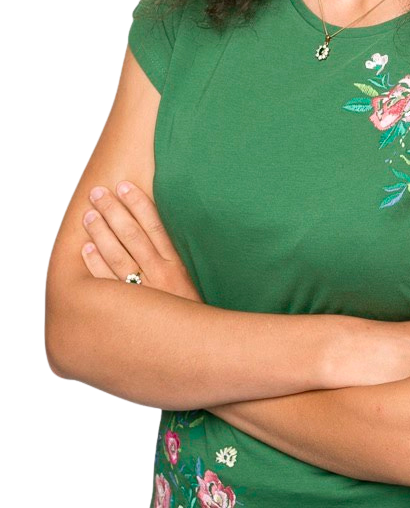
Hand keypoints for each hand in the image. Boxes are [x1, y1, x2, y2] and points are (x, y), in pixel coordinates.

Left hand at [81, 181, 201, 302]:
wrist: (197, 351)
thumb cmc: (191, 314)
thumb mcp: (190, 281)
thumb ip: (173, 257)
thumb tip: (154, 231)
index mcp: (177, 264)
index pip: (155, 224)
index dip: (138, 203)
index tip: (123, 185)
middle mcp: (160, 275)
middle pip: (132, 235)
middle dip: (113, 211)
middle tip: (97, 193)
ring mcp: (144, 294)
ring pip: (117, 255)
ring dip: (100, 232)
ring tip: (88, 214)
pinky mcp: (130, 312)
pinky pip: (106, 284)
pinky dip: (95, 264)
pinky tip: (86, 248)